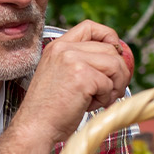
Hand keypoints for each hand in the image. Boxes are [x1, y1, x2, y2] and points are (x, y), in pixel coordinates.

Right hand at [10, 20, 131, 146]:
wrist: (35, 127)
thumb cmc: (49, 109)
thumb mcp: (60, 75)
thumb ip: (80, 62)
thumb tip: (116, 59)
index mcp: (57, 46)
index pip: (90, 27)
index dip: (109, 37)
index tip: (115, 54)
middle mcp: (64, 49)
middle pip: (110, 49)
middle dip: (118, 72)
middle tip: (110, 91)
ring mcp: (73, 61)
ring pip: (115, 65)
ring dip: (115, 85)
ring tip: (100, 99)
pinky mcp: (83, 77)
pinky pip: (109, 84)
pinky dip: (105, 99)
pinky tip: (90, 105)